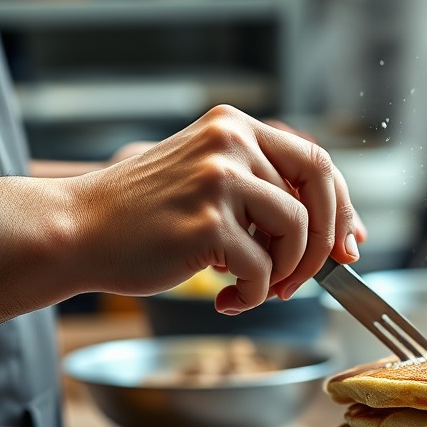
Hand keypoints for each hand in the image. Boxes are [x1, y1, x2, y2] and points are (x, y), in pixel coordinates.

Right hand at [70, 105, 362, 312]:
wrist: (77, 230)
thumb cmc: (143, 217)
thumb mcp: (206, 181)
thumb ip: (261, 191)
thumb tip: (333, 232)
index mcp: (233, 126)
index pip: (316, 159)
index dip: (342, 206)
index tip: (349, 243)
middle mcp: (230, 141)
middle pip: (319, 191)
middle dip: (325, 243)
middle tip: (309, 279)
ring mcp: (219, 178)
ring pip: (297, 232)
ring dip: (285, 275)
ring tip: (253, 290)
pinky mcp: (208, 221)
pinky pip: (262, 270)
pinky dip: (252, 296)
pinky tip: (224, 300)